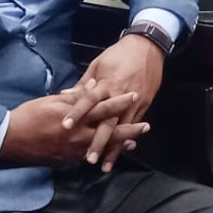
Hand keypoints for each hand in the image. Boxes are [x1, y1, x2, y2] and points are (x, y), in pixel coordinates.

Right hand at [0, 92, 146, 165]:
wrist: (10, 140)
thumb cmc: (29, 115)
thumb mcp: (53, 100)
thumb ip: (76, 96)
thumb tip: (94, 84)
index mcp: (75, 117)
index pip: (102, 107)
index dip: (119, 101)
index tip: (134, 95)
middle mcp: (78, 135)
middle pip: (109, 131)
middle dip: (129, 129)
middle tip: (145, 126)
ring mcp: (74, 149)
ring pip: (102, 146)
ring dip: (119, 144)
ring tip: (134, 142)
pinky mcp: (67, 158)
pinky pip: (90, 154)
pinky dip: (102, 151)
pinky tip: (110, 151)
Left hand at [61, 34, 164, 170]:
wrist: (147, 47)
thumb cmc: (118, 54)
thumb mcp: (98, 64)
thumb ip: (83, 83)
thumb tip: (65, 94)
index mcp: (105, 83)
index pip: (88, 101)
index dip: (77, 113)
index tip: (66, 127)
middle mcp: (119, 95)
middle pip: (107, 122)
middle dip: (98, 142)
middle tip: (89, 159)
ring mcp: (134, 102)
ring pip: (122, 129)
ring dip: (114, 148)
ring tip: (105, 166)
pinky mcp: (144, 104)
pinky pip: (133, 124)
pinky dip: (127, 138)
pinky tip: (122, 151)